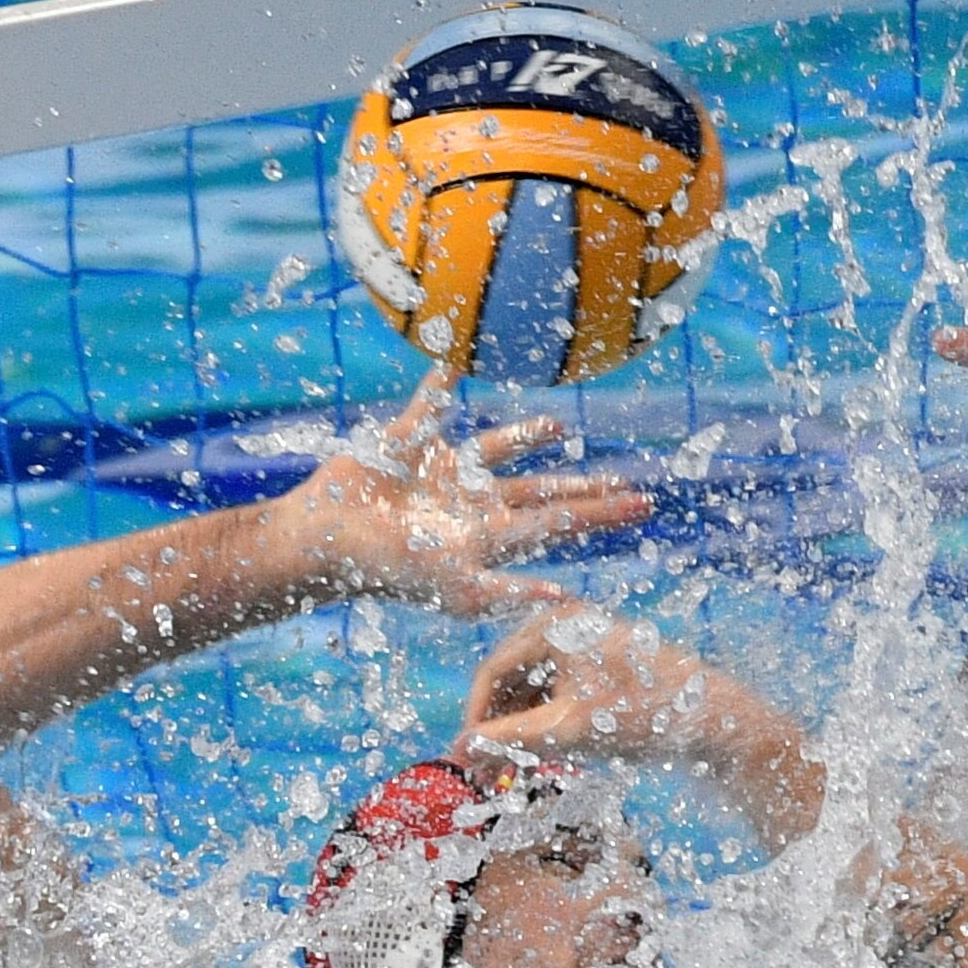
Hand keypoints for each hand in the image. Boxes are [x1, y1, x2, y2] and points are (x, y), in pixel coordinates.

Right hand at [263, 373, 651, 617]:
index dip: (600, 512)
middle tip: (633, 488)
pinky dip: (436, 390)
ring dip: (529, 438)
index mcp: (488, 533)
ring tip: (562, 430)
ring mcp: (441, 477)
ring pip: (498, 452)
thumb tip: (565, 599)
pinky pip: (426, 410)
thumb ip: (507, 591)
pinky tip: (448, 368)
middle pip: (543, 495)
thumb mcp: (454, 587)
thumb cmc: (388, 568)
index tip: (643, 506)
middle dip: (587, 492)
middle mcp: (472, 506)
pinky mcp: (405, 448)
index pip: (558, 521)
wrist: (324, 543)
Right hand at [452, 602, 716, 767]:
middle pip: (510, 678)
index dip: (475, 719)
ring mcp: (583, 637)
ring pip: (532, 686)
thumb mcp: (568, 732)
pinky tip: (546, 755)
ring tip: (517, 770)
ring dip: (520, 727)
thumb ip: (510, 741)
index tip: (467, 760)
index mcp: (553, 624)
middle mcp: (565, 621)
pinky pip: (556, 688)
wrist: (710, 716)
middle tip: (489, 773)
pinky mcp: (598, 658)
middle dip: (498, 725)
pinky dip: (545, 719)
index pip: (491, 672)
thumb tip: (458, 751)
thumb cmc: (642, 716)